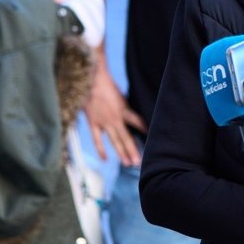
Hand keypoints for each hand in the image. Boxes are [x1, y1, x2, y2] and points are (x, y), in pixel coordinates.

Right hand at [84, 52, 145, 166]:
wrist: (90, 80)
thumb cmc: (106, 85)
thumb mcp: (121, 95)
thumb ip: (126, 106)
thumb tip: (132, 113)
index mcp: (124, 109)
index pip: (138, 122)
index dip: (145, 130)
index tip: (152, 138)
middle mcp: (115, 119)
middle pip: (126, 138)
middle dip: (133, 151)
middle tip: (138, 163)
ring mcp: (104, 122)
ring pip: (114, 141)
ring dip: (121, 153)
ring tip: (127, 163)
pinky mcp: (93, 123)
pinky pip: (97, 139)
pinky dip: (101, 150)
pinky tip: (105, 159)